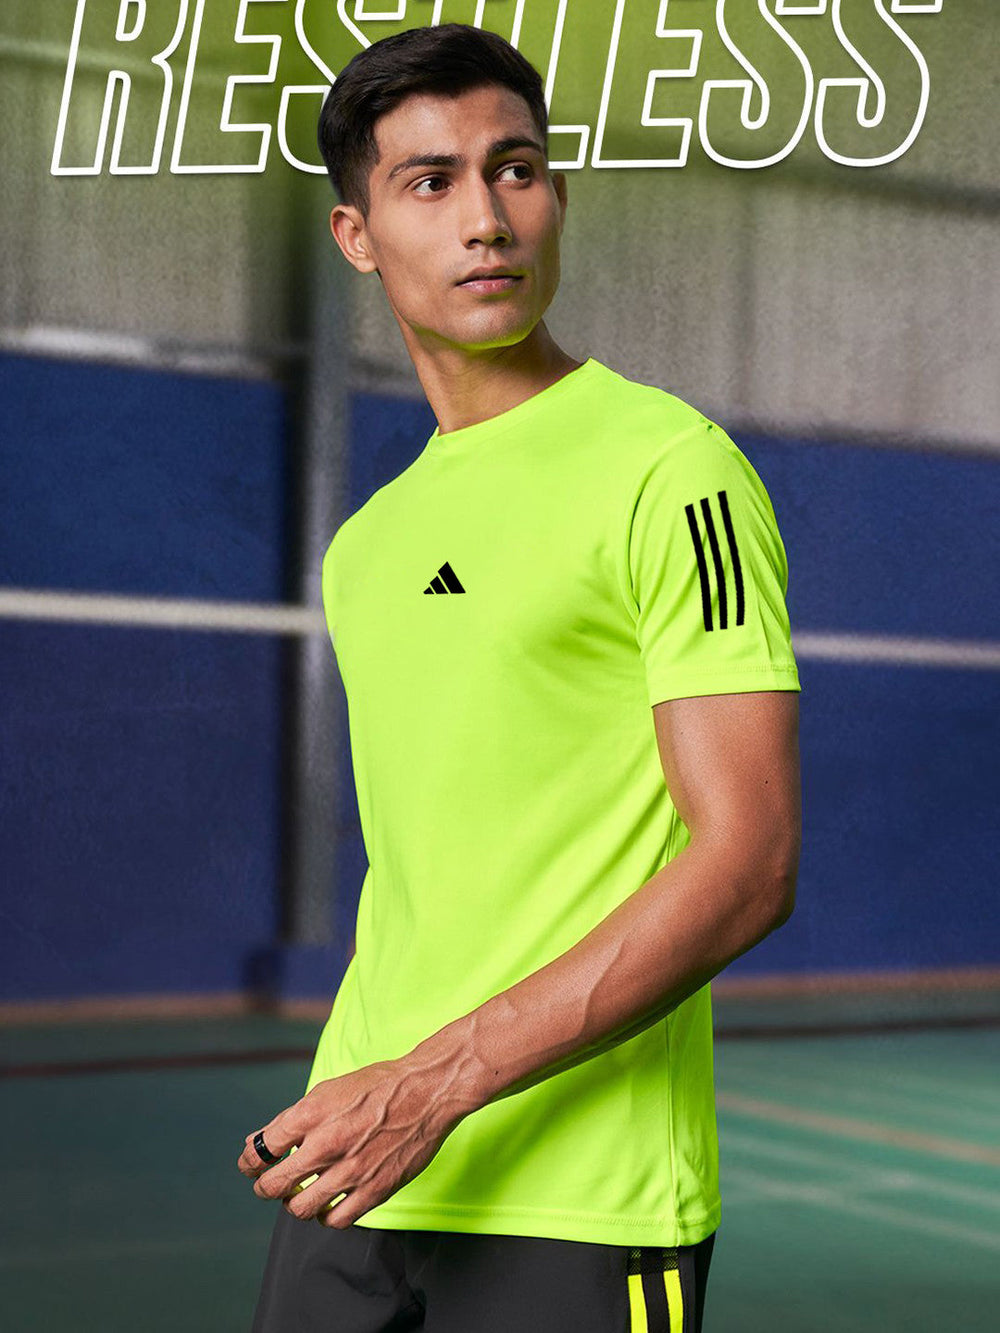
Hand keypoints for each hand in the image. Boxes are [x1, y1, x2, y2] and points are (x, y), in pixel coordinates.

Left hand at [236, 1057, 469, 1227]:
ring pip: (300, 1208)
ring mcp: (350, 1170)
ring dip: (292, 1203)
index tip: (251, 1165)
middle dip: (264, 1187)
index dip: (250, 1161)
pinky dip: (325, 1216)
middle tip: (268, 1184)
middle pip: (273, 1184)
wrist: (425, 1092)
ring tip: (298, 1194)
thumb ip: (293, 1119)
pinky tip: (328, 1203)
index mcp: (312, 1113)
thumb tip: (259, 1141)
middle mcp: (327, 1144)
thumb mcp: (328, 1090)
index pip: (262, 1149)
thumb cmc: (377, 1087)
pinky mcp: (373, 1190)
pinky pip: (335, 1219)